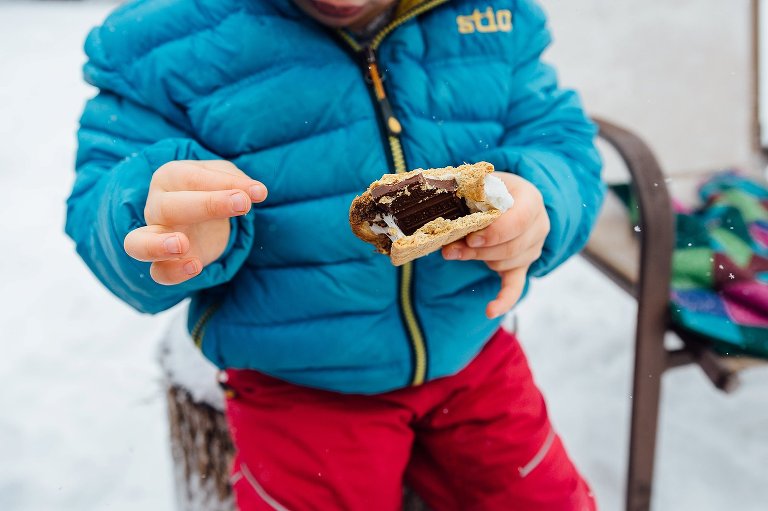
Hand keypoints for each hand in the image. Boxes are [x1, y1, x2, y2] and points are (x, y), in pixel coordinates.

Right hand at [123, 160, 266, 284]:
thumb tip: (256, 191)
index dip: (225, 184)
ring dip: (158, 245)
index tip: (259, 192)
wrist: (201, 220)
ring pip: (137, 243)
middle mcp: (156, 206)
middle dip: (207, 205)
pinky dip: (174, 272)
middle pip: (169, 206)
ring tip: (182, 245)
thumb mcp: (225, 178)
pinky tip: (196, 266)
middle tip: (241, 204)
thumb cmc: (210, 191)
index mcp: (170, 178)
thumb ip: (236, 181)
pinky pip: (158, 273)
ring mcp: (154, 237)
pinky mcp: (163, 264)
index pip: (193, 177)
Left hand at [442, 172, 549, 318]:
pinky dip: (503, 300)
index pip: (519, 221)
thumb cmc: (487, 188)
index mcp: (530, 199)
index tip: (470, 238)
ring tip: (456, 250)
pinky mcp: (522, 265)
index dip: (494, 232)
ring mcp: (533, 248)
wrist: (505, 196)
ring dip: (477, 260)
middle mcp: (538, 225)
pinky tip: (490, 310)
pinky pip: (515, 287)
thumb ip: (463, 198)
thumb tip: (442, 226)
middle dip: (478, 250)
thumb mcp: (478, 185)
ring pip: (505, 264)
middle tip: (452, 247)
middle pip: (510, 247)